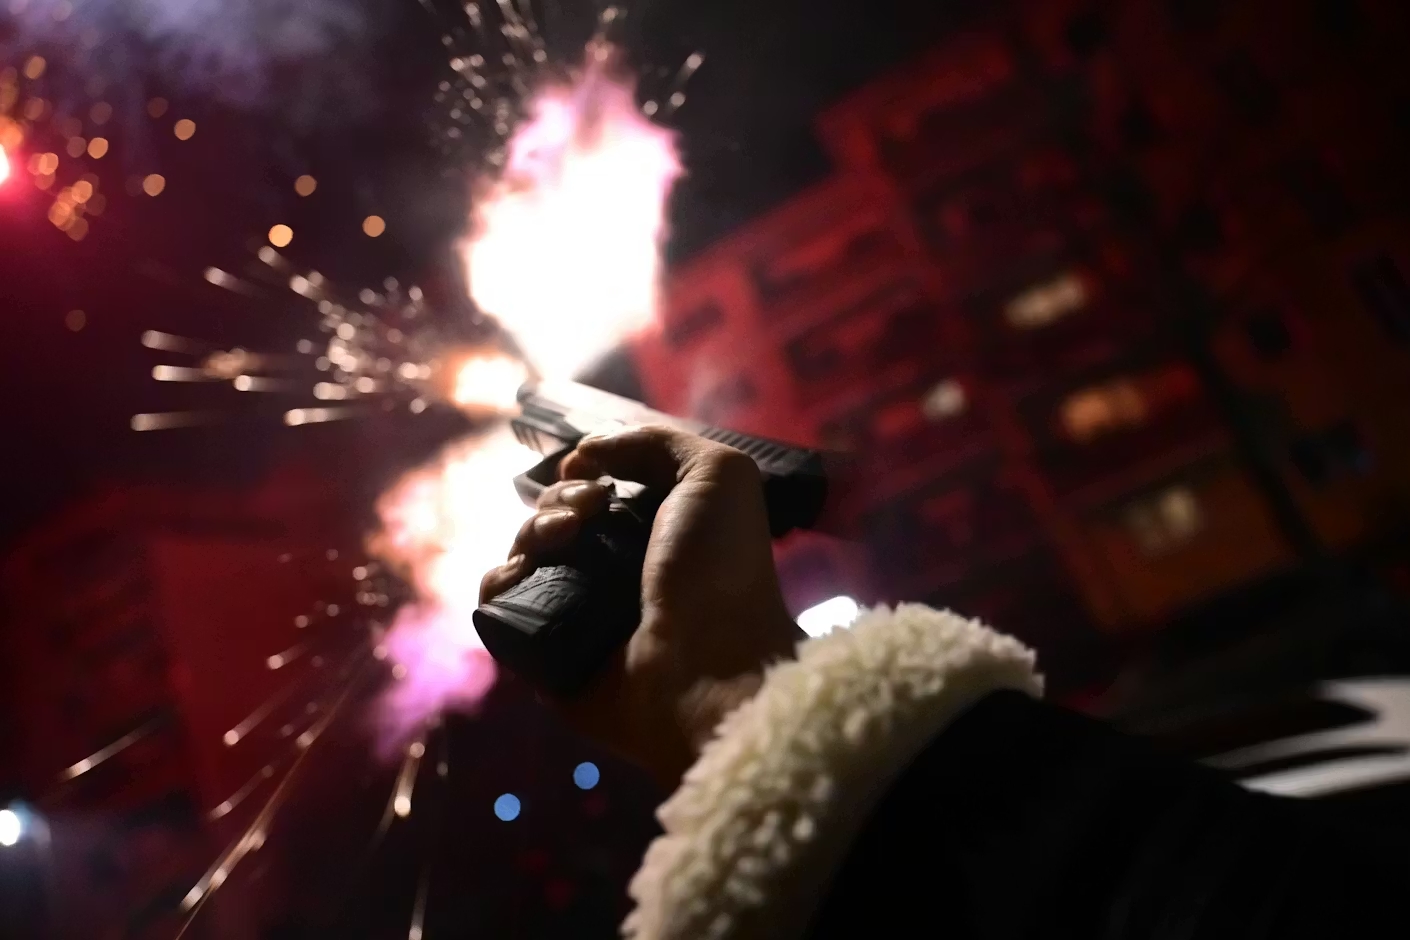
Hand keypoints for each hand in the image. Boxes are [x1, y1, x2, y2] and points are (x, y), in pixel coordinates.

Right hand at [480, 426, 804, 789]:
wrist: (708, 667)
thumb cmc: (720, 569)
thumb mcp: (718, 475)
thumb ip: (657, 442)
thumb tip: (587, 451)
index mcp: (655, 532)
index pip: (596, 488)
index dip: (584, 470)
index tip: (593, 472)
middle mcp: (614, 569)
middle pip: (554, 515)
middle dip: (560, 499)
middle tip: (590, 510)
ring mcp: (577, 611)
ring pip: (523, 552)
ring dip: (531, 531)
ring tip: (564, 538)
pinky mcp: (544, 651)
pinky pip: (499, 605)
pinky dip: (500, 580)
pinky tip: (522, 573)